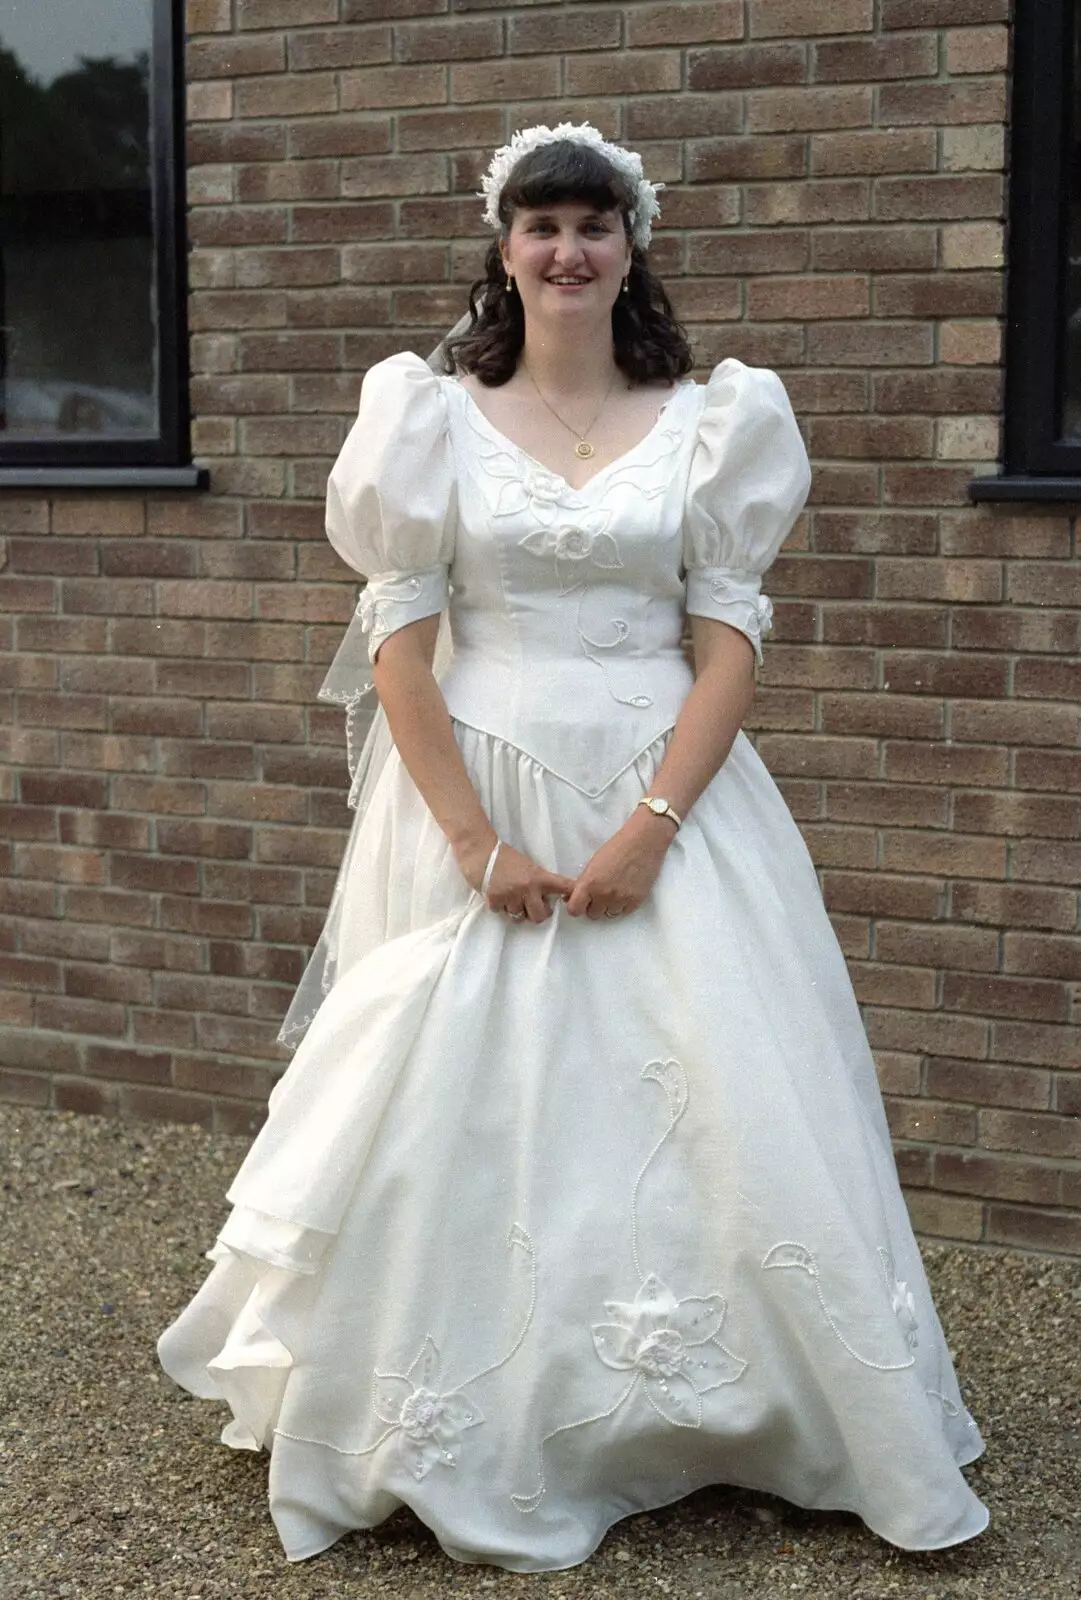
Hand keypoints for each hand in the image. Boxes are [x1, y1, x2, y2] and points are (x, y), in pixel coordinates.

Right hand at [457, 837, 574, 924]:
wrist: (480, 851)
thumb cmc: (504, 856)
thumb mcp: (527, 865)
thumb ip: (538, 880)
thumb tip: (548, 897)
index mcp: (538, 877)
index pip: (562, 887)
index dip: (571, 895)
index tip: (573, 901)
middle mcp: (527, 888)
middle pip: (540, 916)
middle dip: (537, 914)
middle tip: (534, 907)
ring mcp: (510, 896)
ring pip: (519, 918)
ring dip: (516, 911)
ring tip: (512, 900)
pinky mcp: (494, 900)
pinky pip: (501, 913)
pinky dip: (500, 907)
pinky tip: (498, 896)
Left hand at [564, 810, 674, 919]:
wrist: (643, 841)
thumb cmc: (617, 847)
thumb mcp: (593, 864)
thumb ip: (584, 883)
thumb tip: (574, 896)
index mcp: (589, 883)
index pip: (574, 909)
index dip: (575, 907)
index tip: (580, 902)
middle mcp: (603, 894)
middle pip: (593, 914)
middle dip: (594, 906)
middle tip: (600, 893)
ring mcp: (621, 899)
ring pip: (610, 914)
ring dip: (610, 905)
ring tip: (615, 890)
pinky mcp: (636, 900)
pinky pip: (624, 912)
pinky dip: (623, 905)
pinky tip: (625, 891)